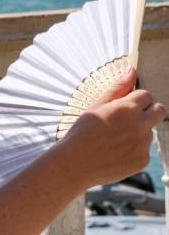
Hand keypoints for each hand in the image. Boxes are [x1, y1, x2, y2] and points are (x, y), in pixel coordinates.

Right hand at [61, 67, 165, 187]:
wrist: (75, 163)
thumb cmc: (81, 132)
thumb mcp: (96, 105)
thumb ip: (117, 88)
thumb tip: (132, 71)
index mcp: (127, 108)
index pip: (146, 95)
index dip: (136, 98)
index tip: (125, 104)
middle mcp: (140, 125)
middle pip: (159, 110)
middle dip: (148, 110)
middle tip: (129, 117)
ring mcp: (143, 144)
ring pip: (150, 131)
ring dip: (139, 131)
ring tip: (115, 138)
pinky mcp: (143, 160)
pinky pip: (144, 149)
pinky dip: (134, 148)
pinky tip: (116, 150)